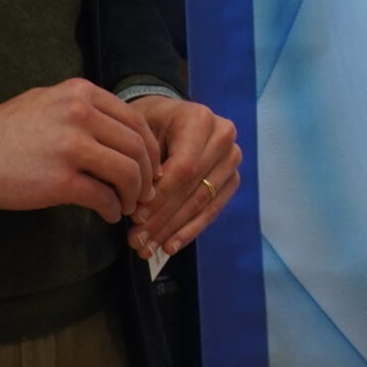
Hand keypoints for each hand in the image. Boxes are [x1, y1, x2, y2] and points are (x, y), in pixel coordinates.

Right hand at [0, 79, 158, 223]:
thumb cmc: (9, 130)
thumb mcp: (50, 101)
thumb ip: (86, 109)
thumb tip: (121, 131)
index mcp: (82, 93)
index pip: (135, 120)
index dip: (150, 148)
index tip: (150, 166)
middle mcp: (81, 114)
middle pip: (136, 146)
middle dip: (147, 174)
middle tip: (145, 192)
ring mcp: (71, 147)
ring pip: (126, 172)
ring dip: (134, 194)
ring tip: (128, 205)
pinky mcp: (60, 180)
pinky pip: (103, 196)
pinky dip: (112, 208)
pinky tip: (108, 213)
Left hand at [125, 94, 241, 259]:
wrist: (166, 117)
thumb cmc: (149, 124)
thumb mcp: (140, 132)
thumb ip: (144, 163)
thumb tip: (142, 210)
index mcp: (200, 120)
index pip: (184, 167)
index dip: (161, 196)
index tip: (135, 217)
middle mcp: (224, 137)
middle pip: (193, 187)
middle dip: (162, 219)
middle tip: (137, 240)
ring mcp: (232, 160)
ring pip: (202, 202)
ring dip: (173, 230)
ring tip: (147, 248)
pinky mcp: (232, 179)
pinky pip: (212, 210)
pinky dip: (189, 231)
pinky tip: (169, 247)